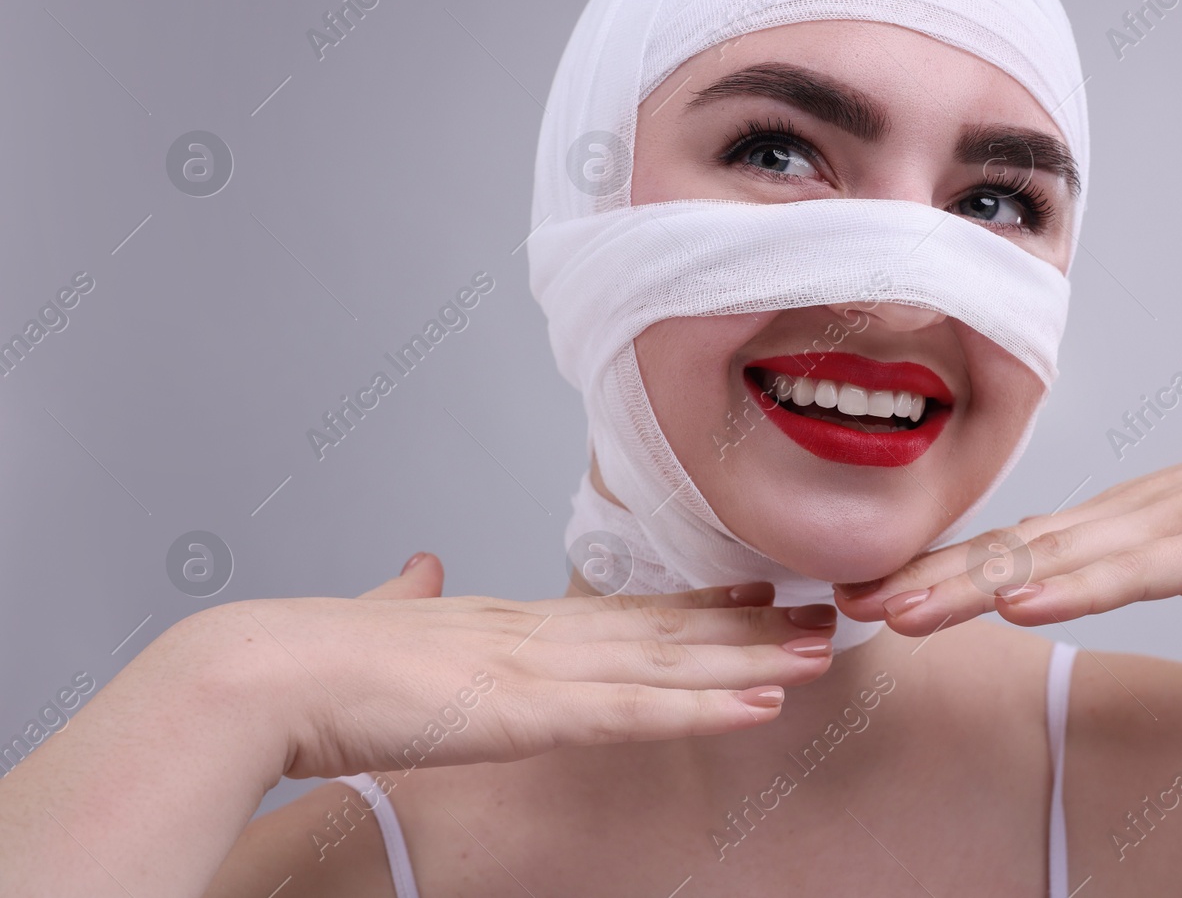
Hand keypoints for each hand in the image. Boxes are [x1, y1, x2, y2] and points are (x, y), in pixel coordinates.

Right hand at [185, 555, 837, 780]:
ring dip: (750, 661)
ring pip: (668, 665)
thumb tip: (422, 564)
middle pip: (665, 631)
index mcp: (508, 622)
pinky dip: (702, 709)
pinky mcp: (526, 712)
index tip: (750, 596)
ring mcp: (538, 669)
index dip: (694, 608)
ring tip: (819, 649)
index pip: (623, 614)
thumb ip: (411, 596)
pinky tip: (759, 703)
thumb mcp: (382, 619)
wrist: (263, 670)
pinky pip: (634, 715)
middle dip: (747, 630)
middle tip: (820, 615)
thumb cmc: (313, 657)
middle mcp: (538, 635)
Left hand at [835, 406, 1181, 634]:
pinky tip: (1019, 603)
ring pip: (1048, 559)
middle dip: (923, 580)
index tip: (868, 593)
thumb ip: (1123, 561)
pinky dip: (1071, 588)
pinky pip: (1130, 573)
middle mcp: (1120, 516)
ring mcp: (1161, 527)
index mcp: (1112, 519)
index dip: (934, 571)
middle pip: (1006, 551)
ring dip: (968, 586)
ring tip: (898, 609)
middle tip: (845, 602)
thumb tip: (1056, 582)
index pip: (1006, 548)